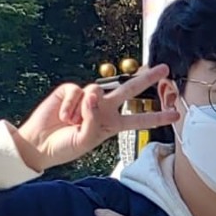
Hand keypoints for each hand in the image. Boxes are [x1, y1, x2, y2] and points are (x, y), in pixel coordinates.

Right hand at [12, 65, 176, 169]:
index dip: (157, 117)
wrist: (39, 143)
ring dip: (84, 108)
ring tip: (72, 122)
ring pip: (97, 90)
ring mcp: (88, 98)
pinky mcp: (70, 91)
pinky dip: (70, 105)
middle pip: (130, 90)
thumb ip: (94, 120)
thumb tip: (93, 94)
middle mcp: (104, 109)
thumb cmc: (66, 146)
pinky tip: (63, 115)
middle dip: (147, 79)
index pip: (139, 120)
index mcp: (112, 124)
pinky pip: (77, 91)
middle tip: (164, 69)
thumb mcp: (86, 140)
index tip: (176, 114)